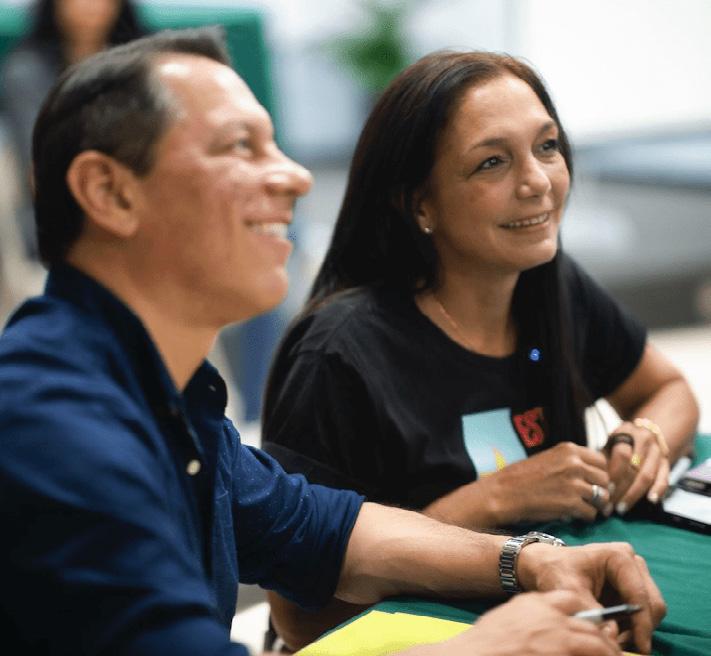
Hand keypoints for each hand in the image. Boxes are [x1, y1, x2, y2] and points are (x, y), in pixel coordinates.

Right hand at [400, 591, 621, 655]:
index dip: (587, 612)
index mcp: (535, 603)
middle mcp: (550, 618)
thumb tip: (547, 628)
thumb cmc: (485, 643)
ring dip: (609, 652)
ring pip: (595, 643)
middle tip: (614, 649)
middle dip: (605, 638)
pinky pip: (588, 653)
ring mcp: (557, 640)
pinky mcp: (560, 654)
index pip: (570, 599)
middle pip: (589, 623)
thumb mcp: (508, 618)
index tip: (595, 624)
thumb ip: (530, 617)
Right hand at [487, 442, 610, 523]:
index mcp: (569, 449)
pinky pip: (591, 514)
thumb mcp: (549, 458)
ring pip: (602, 498)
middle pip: (605, 479)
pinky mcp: (571, 504)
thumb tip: (596, 476)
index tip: (591, 483)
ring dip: (594, 506)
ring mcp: (574, 484)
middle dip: (600, 491)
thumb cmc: (523, 477)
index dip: (599, 474)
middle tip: (589, 499)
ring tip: (580, 508)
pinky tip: (572, 515)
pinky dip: (584, 518)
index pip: (602, 461)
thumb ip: (571, 462)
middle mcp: (574, 464)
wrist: (503, 493)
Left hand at [516, 541, 665, 653]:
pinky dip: (632, 628)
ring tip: (613, 641)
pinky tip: (613, 633)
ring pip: (650, 612)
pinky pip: (642, 614)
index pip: (639, 595)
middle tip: (621, 647)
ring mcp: (635, 575)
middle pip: (652, 604)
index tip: (640, 647)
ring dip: (636, 631)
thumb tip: (612, 634)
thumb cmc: (555, 571)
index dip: (641, 624)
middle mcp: (633, 563)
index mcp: (619, 556)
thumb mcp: (567, 589)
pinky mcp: (632, 588)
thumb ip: (590, 611)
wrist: (546, 566)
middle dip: (640, 629)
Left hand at [605, 423, 669, 513]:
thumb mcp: (610, 442)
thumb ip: (604, 458)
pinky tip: (651, 501)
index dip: (614, 474)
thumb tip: (594, 482)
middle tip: (610, 505)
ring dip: (634, 495)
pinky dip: (658, 490)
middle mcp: (645, 440)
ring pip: (648, 476)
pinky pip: (665, 478)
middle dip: (621, 490)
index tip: (604, 489)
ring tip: (622, 508)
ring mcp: (658, 451)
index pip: (622, 455)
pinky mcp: (667, 462)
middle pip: (634, 468)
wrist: (646, 432)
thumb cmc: (621, 441)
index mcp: (627, 432)